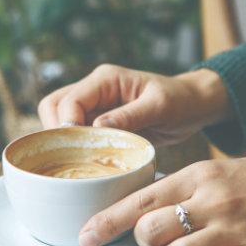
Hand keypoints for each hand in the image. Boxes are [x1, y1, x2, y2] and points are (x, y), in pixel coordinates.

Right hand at [38, 64, 233, 145]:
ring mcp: (93, 107)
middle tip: (70, 160)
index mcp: (105, 79)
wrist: (192, 106)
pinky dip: (75, 150)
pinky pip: (75, 135)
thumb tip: (98, 127)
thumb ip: (130, 115)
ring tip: (76, 164)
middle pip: (53, 108)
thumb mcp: (160, 106)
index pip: (69, 101)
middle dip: (55, 133)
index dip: (66, 126)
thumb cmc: (180, 101)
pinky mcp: (97, 123)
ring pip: (59, 122)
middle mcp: (93, 90)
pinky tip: (85, 166)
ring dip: (62, 143)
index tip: (77, 150)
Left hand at [78, 158, 245, 245]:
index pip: (140, 200)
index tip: (85, 238)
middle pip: (151, 231)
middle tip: (158, 240)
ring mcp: (234, 229)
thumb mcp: (213, 172)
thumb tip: (135, 212)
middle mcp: (212, 201)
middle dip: (145, 242)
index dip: (107, 222)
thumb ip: (177, 189)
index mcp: (197, 177)